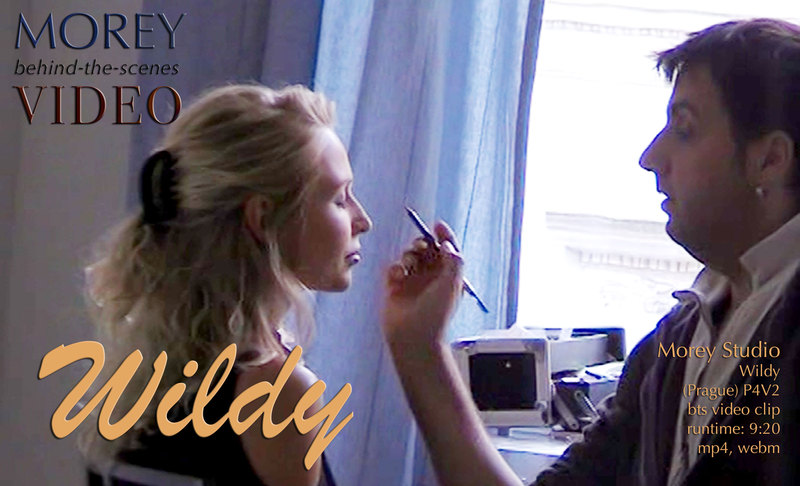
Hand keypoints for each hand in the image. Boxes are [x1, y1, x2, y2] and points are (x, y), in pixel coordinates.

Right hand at [382, 221, 463, 346]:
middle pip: (426, 249)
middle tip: (420, 245)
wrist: (413, 337)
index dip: (443, 236)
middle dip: (422, 243)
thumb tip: (447, 243)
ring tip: (407, 265)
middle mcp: (431, 277)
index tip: (437, 225)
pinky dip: (394, 267)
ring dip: (408, 255)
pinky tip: (397, 276)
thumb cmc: (436, 314)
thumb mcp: (453, 284)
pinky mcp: (395, 287)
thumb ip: (453, 260)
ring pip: (409, 256)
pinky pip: (393, 268)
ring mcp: (413, 282)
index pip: (447, 250)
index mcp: (447, 276)